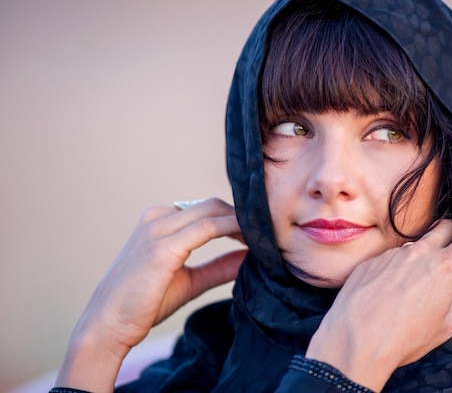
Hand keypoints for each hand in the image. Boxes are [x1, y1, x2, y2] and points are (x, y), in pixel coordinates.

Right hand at [56, 198, 245, 391]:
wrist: (108, 324)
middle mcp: (158, 217)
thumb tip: (250, 258)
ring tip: (263, 239)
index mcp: (159, 220)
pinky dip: (233, 230)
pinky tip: (249, 242)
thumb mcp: (189, 280)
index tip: (260, 234)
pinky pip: (208, 228)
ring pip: (213, 211)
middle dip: (242, 216)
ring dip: (242, 222)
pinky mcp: (162, 247)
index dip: (236, 218)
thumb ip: (218, 267)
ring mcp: (158, 229)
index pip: (207, 209)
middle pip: (213, 205)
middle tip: (266, 235)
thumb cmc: (144, 303)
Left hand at [306, 178, 451, 391]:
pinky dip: (392, 274)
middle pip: (447, 227)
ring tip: (406, 294)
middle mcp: (421, 253)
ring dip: (420, 260)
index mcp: (448, 269)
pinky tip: (383, 298)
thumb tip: (434, 285)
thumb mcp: (442, 326)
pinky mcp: (371, 260)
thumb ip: (445, 296)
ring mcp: (393, 254)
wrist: (354, 342)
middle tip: (448, 256)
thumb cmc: (403, 340)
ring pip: (416, 246)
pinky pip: (389, 260)